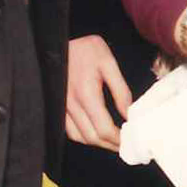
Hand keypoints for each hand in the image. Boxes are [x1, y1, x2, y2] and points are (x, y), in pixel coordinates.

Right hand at [64, 34, 131, 152]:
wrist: (58, 41)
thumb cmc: (86, 49)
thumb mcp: (108, 63)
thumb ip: (120, 90)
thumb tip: (129, 114)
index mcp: (86, 94)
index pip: (103, 129)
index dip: (117, 139)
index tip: (128, 139)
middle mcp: (71, 105)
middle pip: (92, 138)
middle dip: (110, 145)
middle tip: (124, 144)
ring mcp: (62, 107)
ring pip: (79, 137)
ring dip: (97, 143)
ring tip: (112, 141)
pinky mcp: (57, 107)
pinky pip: (69, 130)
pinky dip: (83, 137)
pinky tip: (94, 132)